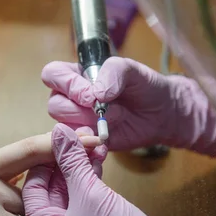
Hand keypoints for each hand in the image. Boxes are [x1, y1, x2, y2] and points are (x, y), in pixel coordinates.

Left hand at [23, 124, 164, 215]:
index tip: (61, 134)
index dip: (46, 157)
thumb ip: (72, 160)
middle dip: (67, 160)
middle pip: (51, 188)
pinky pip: (82, 201)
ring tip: (96, 143)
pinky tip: (99, 158)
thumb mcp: (91, 193)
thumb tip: (59, 130)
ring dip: (81, 167)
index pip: (33, 187)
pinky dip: (89, 181)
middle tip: (83, 135)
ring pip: (69, 192)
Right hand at [42, 57, 215, 153]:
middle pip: (55, 104)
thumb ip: (113, 72)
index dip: (66, 84)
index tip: (89, 94)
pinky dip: (91, 142)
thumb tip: (96, 94)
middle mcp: (72, 98)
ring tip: (114, 119)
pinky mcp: (88, 141)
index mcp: (77, 75)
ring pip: (63, 126)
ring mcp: (79, 121)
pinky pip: (77, 145)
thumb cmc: (145, 86)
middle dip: (78, 109)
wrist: (162, 113)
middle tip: (102, 109)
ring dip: (88, 124)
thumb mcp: (132, 70)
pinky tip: (108, 138)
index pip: (52, 75)